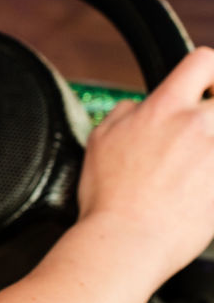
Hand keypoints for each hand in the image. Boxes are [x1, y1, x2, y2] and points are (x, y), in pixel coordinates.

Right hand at [75, 46, 213, 286]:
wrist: (128, 239)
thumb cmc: (110, 195)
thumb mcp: (100, 139)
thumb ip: (125, 113)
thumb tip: (138, 106)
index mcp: (164, 108)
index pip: (203, 62)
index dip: (210, 71)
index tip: (207, 86)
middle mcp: (196, 127)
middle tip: (208, 129)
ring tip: (200, 162)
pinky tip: (201, 188)